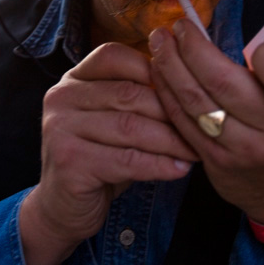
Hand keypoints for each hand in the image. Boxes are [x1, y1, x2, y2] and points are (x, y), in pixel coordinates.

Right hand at [20, 42, 196, 264]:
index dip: (153, 69)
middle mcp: (62, 96)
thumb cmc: (99, 157)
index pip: (114, 56)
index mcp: (74, 79)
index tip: (183, 87)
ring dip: (170, 140)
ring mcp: (60, 127)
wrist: (63, 208)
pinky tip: (179, 169)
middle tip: (202, 125)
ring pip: (130, 126)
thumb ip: (136, 97)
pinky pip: (126, 159)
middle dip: (170, 110)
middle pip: (128, 93)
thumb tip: (188, 81)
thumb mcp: (113, 120)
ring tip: (195, 150)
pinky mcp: (69, 161)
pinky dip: (158, 165)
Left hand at [148, 18, 263, 223]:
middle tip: (180, 26)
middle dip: (194, 48)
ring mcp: (245, 150)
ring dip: (171, 65)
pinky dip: (167, 91)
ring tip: (160, 40)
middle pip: (225, 83)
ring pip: (196, 101)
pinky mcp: (215, 161)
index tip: (255, 42)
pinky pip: (183, 121)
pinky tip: (160, 69)